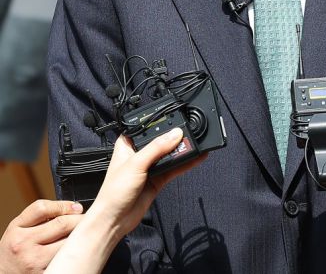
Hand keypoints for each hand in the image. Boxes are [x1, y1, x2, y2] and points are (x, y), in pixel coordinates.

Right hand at [0, 199, 83, 273]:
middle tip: (86, 218)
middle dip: (79, 218)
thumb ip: (39, 213)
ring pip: (68, 242)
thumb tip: (71, 207)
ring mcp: (35, 263)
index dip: (65, 205)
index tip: (76, 206)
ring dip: (80, 235)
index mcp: (18, 231)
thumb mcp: (18, 227)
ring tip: (84, 232)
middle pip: (61, 224)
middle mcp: (25, 246)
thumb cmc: (14, 249)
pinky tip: (76, 248)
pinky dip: (75, 251)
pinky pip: (67, 258)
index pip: (44, 209)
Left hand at [87, 128, 205, 238]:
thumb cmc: (114, 191)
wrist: (114, 221)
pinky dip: (185, 163)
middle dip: (175, 137)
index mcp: (128, 144)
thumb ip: (156, 148)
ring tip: (197, 143)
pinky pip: (174, 168)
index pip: (147, 128)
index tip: (178, 118)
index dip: (161, 122)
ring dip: (182, 150)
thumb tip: (175, 134)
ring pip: (169, 154)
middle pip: (161, 140)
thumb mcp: (136, 164)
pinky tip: (196, 157)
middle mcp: (139, 153)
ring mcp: (149, 166)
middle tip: (190, 131)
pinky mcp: (158, 179)